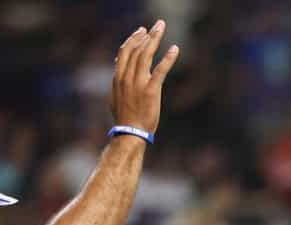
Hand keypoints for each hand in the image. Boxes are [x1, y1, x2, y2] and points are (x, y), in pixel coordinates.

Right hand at [110, 20, 178, 134]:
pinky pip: (160, 70)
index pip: (124, 52)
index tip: (141, 32)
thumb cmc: (125, 118)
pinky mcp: (151, 91)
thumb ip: (118, 82)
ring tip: (161, 29)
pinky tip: (174, 49)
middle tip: (155, 26)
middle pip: (136, 50)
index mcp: (118, 78)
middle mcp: (127, 78)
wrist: (130, 133)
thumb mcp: (116, 97)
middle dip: (145, 35)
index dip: (133, 40)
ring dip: (155, 39)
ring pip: (146, 55)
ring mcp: (138, 84)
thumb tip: (118, 71)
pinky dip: (168, 58)